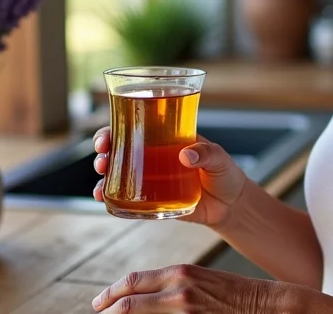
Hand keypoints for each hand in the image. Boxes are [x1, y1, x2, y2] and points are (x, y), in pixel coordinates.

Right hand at [91, 127, 248, 227]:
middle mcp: (154, 157)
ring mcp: (152, 180)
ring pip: (119, 175)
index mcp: (167, 140)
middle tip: (102, 160)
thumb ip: (207, 154)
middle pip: (119, 150)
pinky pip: (129, 200)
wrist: (232, 205)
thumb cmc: (226, 173)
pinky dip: (114, 200)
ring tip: (100, 187)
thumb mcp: (220, 158)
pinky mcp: (155, 201)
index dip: (115, 129)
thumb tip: (186, 154)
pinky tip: (105, 202)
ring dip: (103, 179)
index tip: (105, 138)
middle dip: (103, 153)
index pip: (135, 127)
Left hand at [91, 264, 285, 312]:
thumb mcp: (200, 280)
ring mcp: (184, 312)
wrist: (265, 305)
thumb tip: (143, 298)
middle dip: (108, 312)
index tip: (98, 303)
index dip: (110, 294)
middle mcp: (178, 290)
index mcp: (179, 273)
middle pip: (127, 304)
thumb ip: (172, 286)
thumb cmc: (234, 294)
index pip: (132, 282)